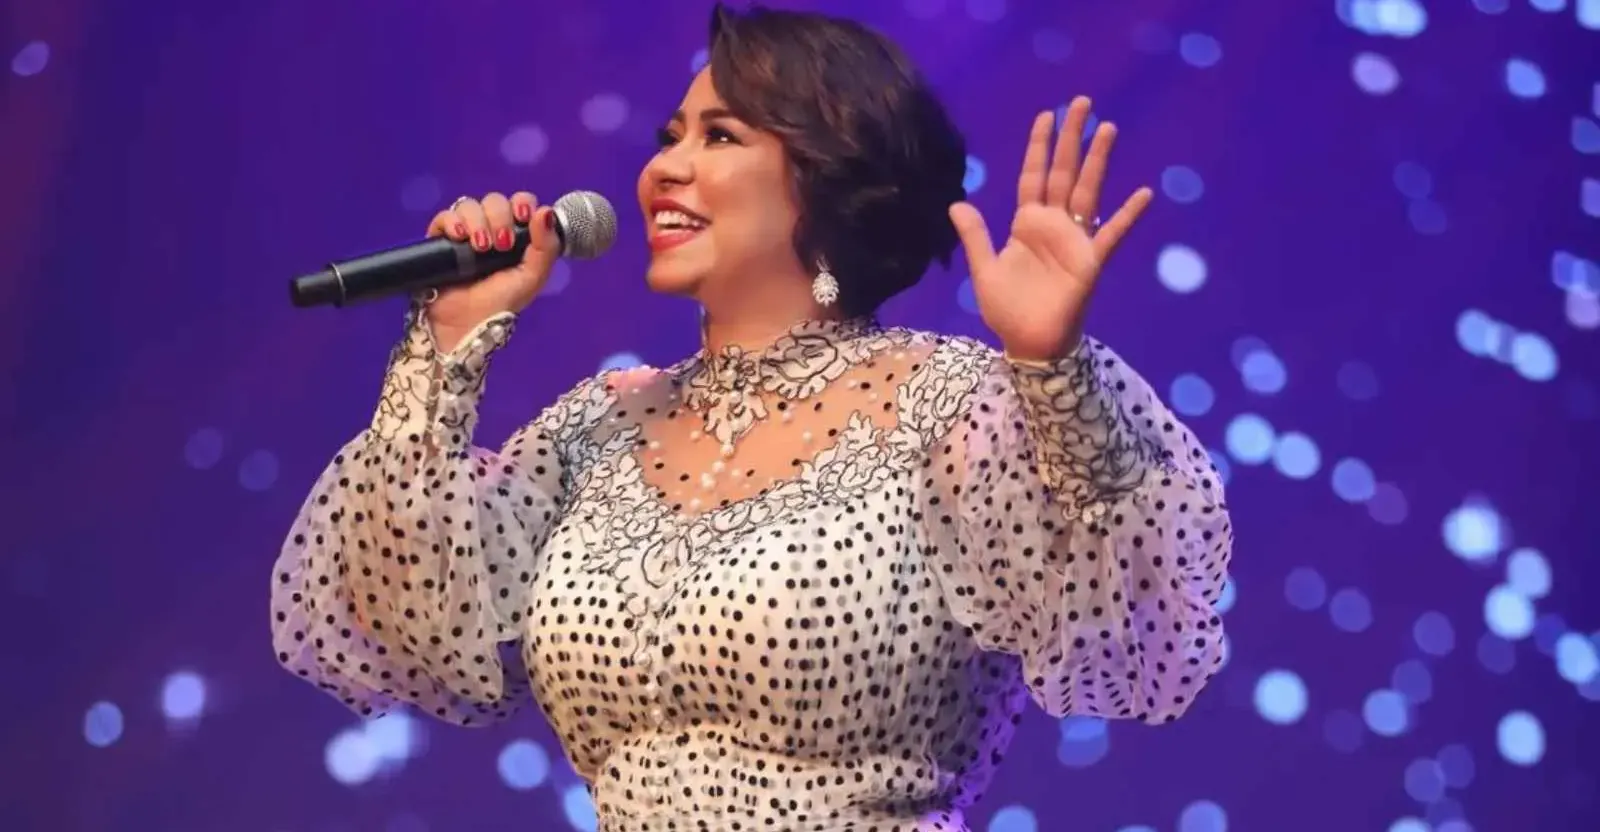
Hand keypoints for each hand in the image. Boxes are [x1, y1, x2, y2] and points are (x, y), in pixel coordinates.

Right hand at [422, 191, 561, 350]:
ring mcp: (465, 232)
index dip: (522, 203)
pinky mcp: (441, 238)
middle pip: (495, 200)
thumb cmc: (501, 302)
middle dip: (500, 217)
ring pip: (470, 205)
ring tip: (480, 248)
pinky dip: (453, 222)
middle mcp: (491, 229)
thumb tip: (546, 211)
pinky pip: (445, 216)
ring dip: (478, 222)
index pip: (520, 202)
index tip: (523, 216)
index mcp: (516, 235)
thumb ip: (546, 246)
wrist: (466, 322)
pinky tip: (460, 238)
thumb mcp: (533, 277)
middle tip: (501, 244)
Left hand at [949, 97, 1152, 361]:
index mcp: (1026, 223)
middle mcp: (1053, 224)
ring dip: (1097, 161)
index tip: (1046, 115)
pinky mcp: (1090, 261)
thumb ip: (975, 236)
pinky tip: (1143, 193)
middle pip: (1063, 172)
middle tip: (1081, 102)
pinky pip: (1111, 234)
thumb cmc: (1007, 309)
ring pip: (1087, 191)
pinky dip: (1127, 215)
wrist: (1028, 343)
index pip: (1033, 176)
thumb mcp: (984, 269)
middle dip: (1071, 138)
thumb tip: (956, 202)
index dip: (1039, 146)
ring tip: (1108, 129)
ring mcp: (1074, 240)